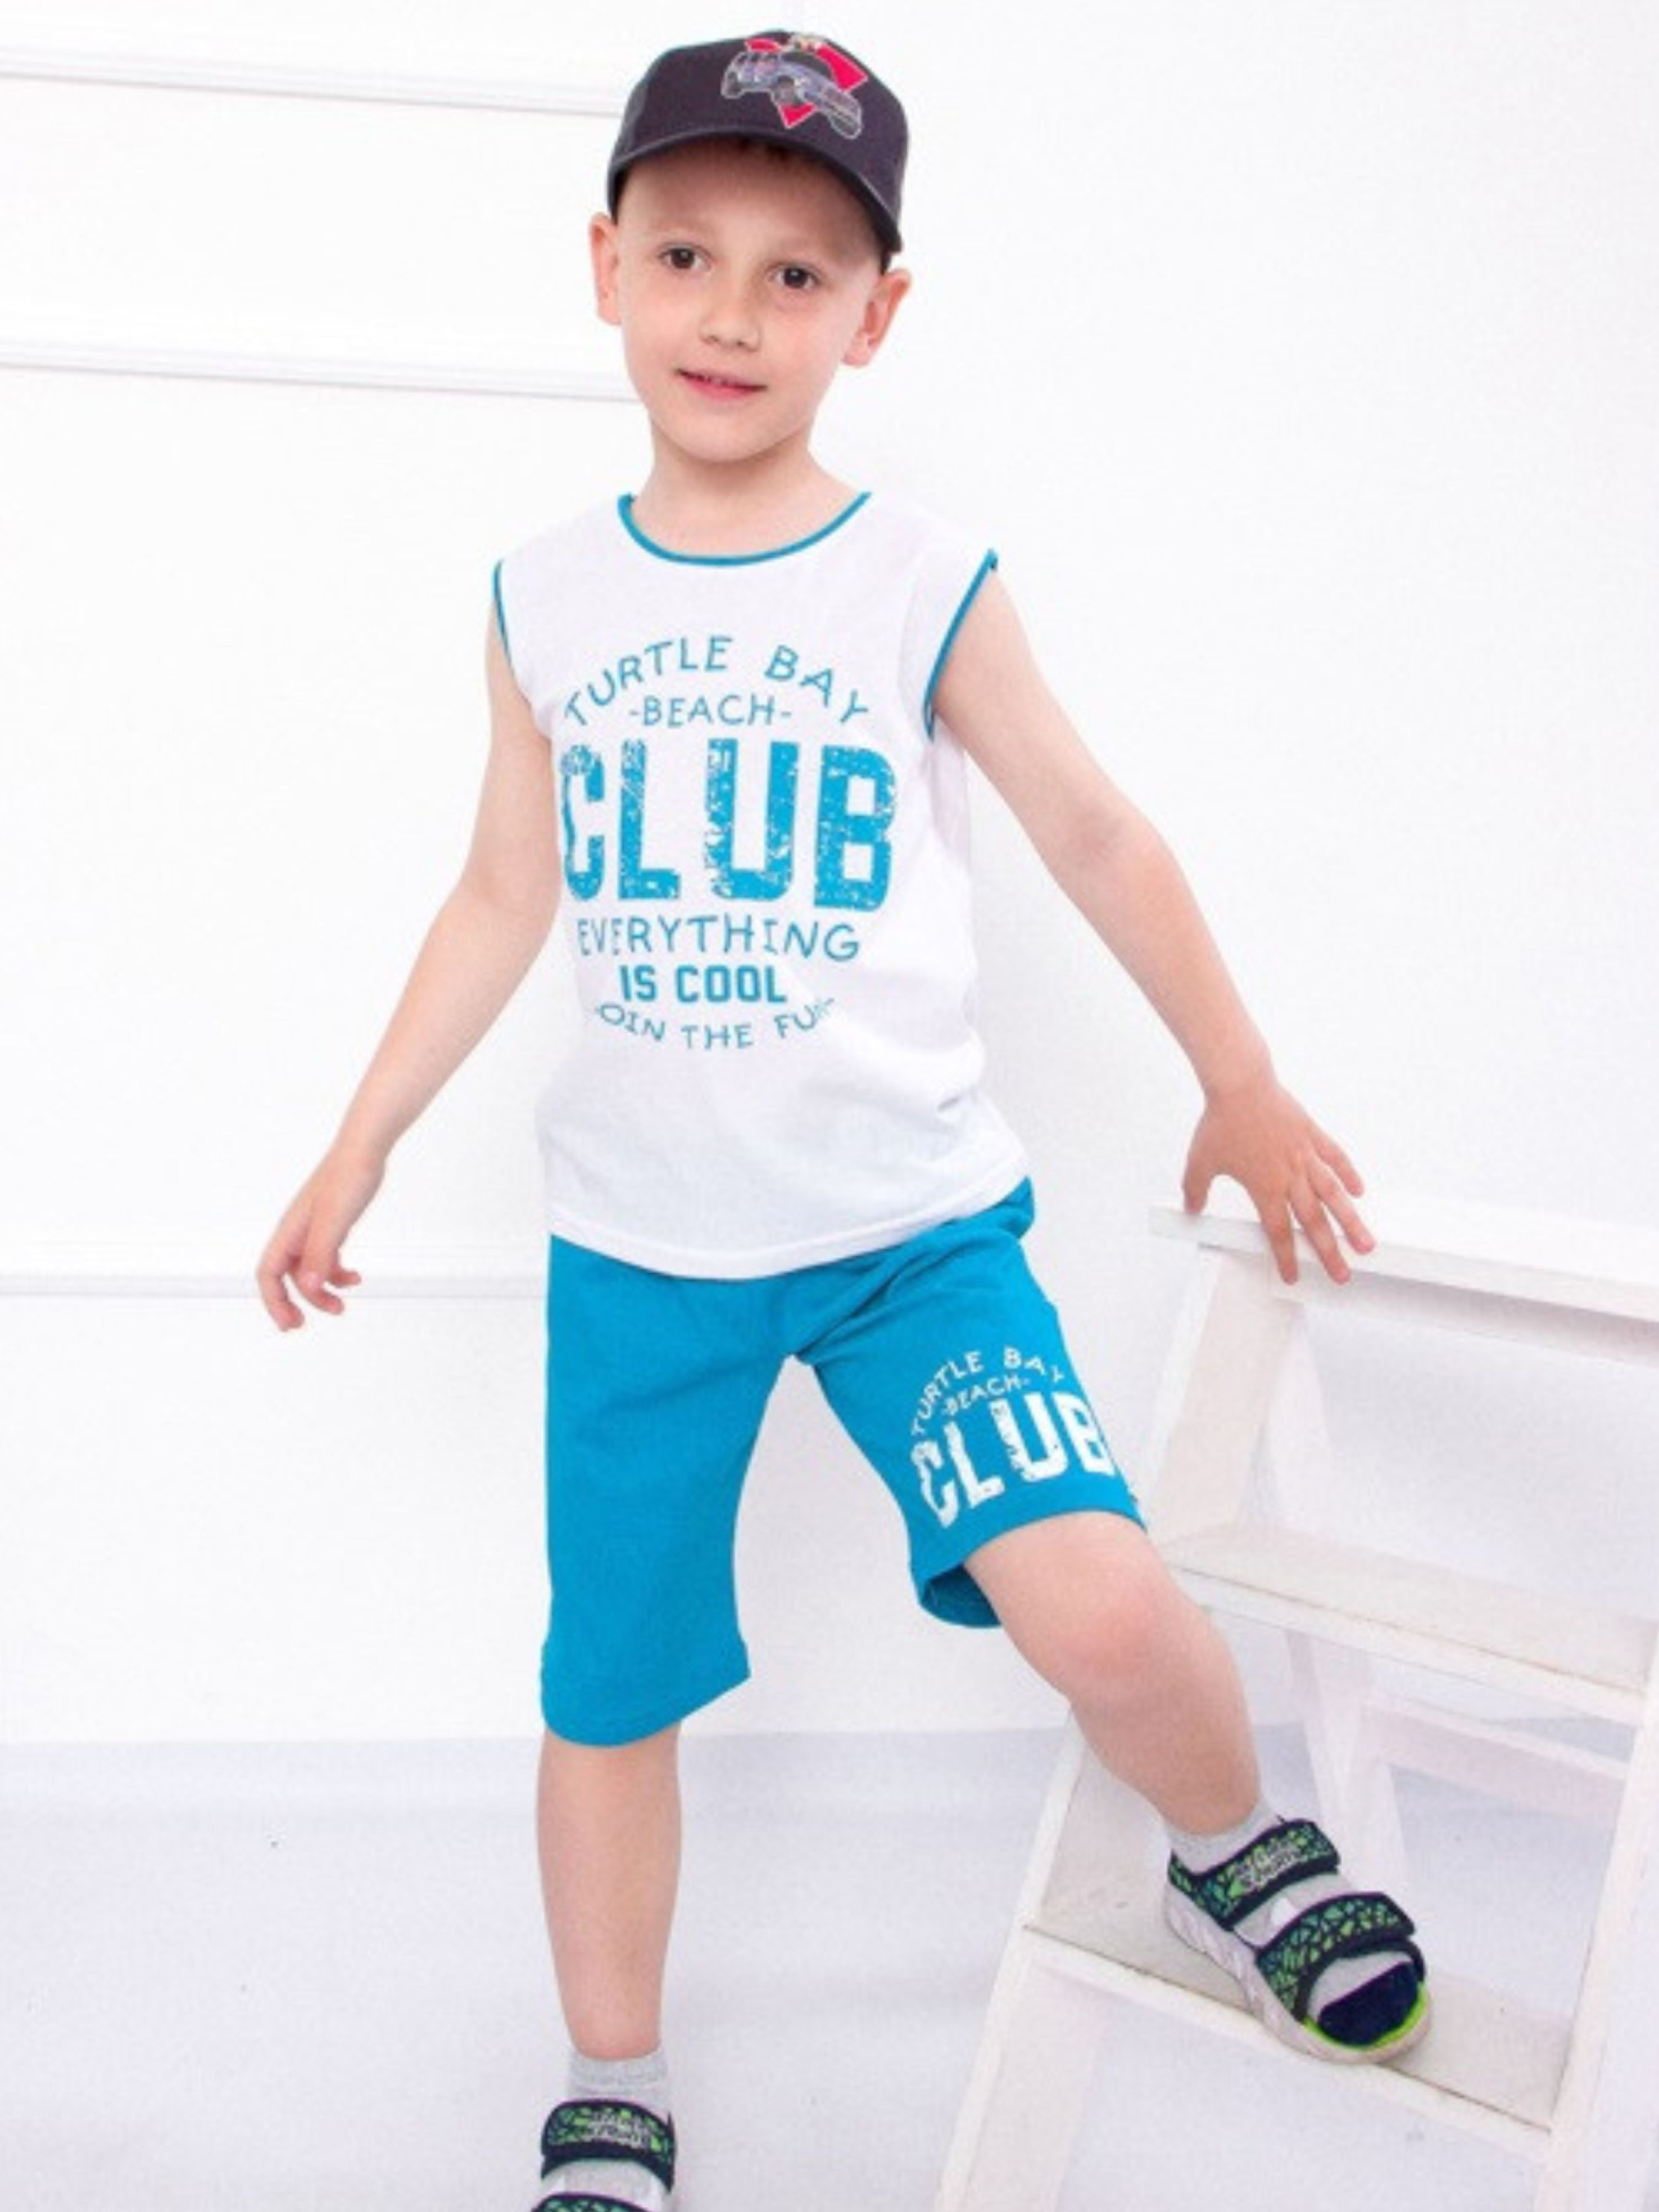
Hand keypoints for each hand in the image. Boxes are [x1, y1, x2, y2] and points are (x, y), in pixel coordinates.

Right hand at [255, 1147, 384, 1329]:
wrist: (364, 1151)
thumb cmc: (348, 1178)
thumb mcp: (335, 1222)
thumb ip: (320, 1255)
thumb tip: (306, 1287)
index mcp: (290, 1231)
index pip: (269, 1274)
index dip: (274, 1302)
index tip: (290, 1323)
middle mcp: (297, 1232)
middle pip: (287, 1278)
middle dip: (298, 1302)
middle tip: (310, 1322)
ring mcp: (313, 1230)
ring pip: (309, 1271)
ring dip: (322, 1291)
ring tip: (342, 1304)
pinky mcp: (331, 1226)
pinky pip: (326, 1259)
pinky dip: (337, 1274)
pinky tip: (355, 1278)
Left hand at [1182, 1074, 1373, 1284]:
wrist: (1240, 1084)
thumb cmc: (1220, 1121)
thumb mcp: (1199, 1161)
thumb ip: (1196, 1189)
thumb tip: (1191, 1209)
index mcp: (1264, 1187)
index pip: (1277, 1232)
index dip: (1286, 1257)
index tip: (1292, 1276)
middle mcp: (1289, 1176)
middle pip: (1313, 1222)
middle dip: (1329, 1252)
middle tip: (1343, 1274)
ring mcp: (1304, 1155)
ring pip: (1333, 1195)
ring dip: (1351, 1222)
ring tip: (1366, 1242)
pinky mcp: (1312, 1133)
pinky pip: (1335, 1157)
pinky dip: (1348, 1174)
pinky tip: (1359, 1190)